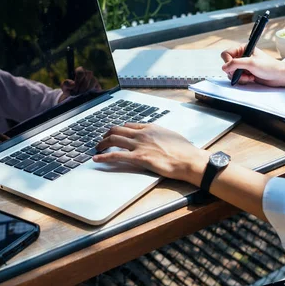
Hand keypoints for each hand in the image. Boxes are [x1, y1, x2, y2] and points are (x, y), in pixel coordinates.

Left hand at [59, 67, 101, 102]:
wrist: (74, 98)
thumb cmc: (70, 90)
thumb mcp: (64, 87)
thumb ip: (66, 84)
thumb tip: (73, 84)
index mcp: (80, 71)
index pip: (80, 71)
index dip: (78, 80)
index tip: (74, 87)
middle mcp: (88, 74)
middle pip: (86, 79)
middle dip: (81, 87)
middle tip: (76, 93)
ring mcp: (94, 80)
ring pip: (91, 84)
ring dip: (85, 91)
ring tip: (80, 95)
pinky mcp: (98, 87)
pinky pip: (96, 89)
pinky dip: (90, 93)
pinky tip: (86, 96)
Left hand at [94, 123, 209, 185]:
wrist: (188, 159)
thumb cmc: (184, 150)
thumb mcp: (171, 135)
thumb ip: (160, 134)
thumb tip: (158, 137)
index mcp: (150, 127)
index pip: (129, 125)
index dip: (119, 130)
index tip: (114, 134)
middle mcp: (142, 133)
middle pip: (117, 130)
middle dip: (106, 135)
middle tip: (102, 141)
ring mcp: (139, 145)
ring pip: (113, 139)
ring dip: (102, 144)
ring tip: (97, 148)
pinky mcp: (138, 158)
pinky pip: (116, 155)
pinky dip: (103, 157)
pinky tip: (96, 158)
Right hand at [221, 46, 284, 86]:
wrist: (279, 76)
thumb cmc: (269, 67)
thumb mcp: (251, 63)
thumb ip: (236, 64)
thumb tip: (224, 67)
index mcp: (243, 49)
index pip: (226, 54)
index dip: (228, 62)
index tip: (233, 68)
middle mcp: (242, 56)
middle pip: (227, 65)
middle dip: (234, 72)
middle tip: (244, 74)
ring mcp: (243, 65)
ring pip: (231, 72)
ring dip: (239, 77)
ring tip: (249, 77)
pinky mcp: (245, 73)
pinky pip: (237, 77)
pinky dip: (242, 80)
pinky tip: (251, 78)